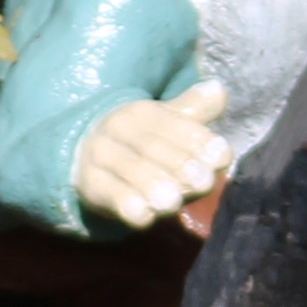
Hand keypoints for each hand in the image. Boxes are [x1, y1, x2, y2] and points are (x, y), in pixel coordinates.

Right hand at [74, 82, 230, 228]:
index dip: (198, 139)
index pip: (171, 123)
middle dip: (180, 164)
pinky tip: (141, 216)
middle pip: (152, 146)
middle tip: (203, 182)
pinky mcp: (89, 185)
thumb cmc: (140, 143)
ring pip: (129, 169)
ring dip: (152, 184)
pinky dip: (124, 205)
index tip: (223, 156)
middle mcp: (118, 128)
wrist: (84, 156)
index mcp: (142, 112)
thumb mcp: (166, 125)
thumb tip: (218, 90)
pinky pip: (107, 193)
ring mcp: (101, 156)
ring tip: (172, 202)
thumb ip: (194, 112)